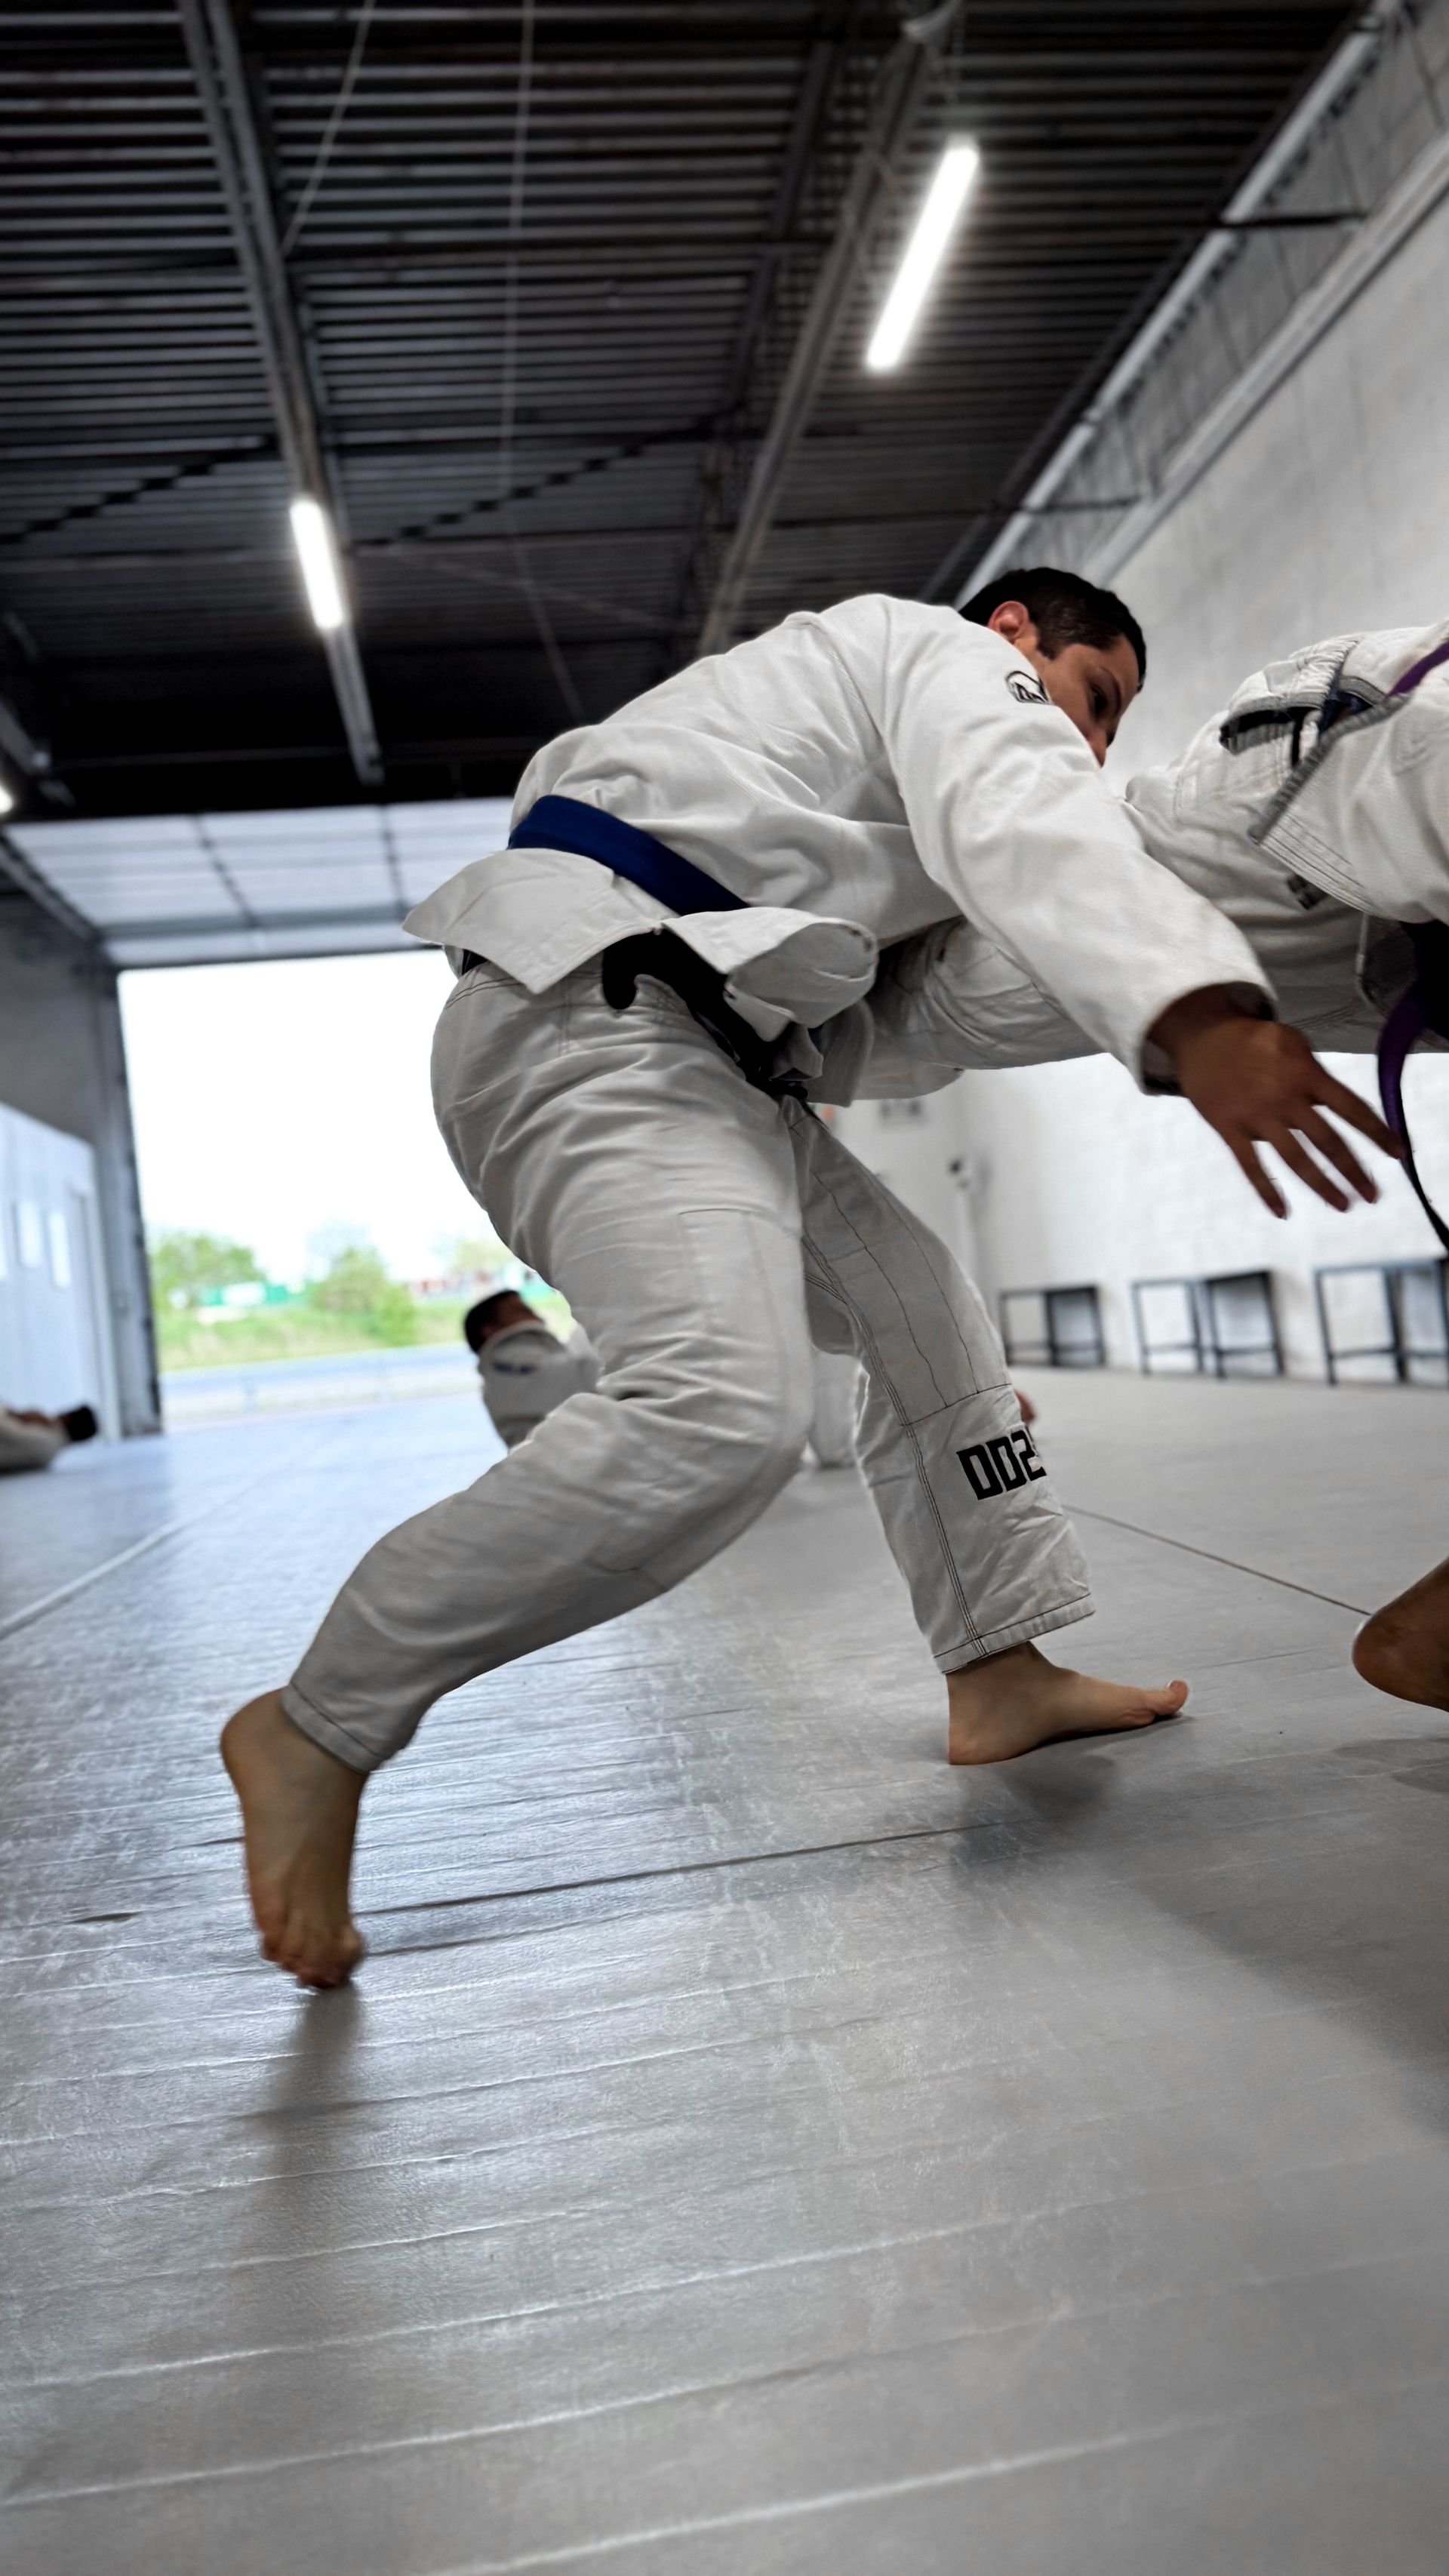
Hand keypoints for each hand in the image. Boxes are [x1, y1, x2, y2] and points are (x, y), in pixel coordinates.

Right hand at [1148, 989, 1402, 1216]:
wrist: (1202, 1036)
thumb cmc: (1252, 1039)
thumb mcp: (1291, 1041)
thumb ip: (1314, 1071)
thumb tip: (1334, 1105)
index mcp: (1306, 1075)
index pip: (1352, 1108)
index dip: (1377, 1132)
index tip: (1397, 1153)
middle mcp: (1287, 1099)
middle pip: (1329, 1141)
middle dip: (1353, 1171)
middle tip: (1371, 1196)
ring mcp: (1257, 1117)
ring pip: (1296, 1159)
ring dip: (1322, 1185)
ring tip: (1342, 1205)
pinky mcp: (1230, 1129)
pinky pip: (1250, 1166)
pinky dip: (1266, 1191)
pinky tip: (1281, 1212)